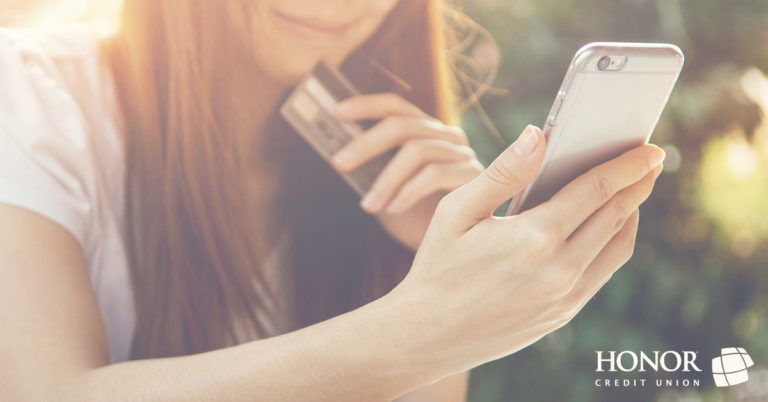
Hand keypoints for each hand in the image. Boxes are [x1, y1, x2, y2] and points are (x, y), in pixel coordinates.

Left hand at [331, 93, 483, 249]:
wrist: (448, 252)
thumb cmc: (414, 220)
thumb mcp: (385, 190)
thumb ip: (370, 169)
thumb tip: (339, 153)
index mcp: (425, 132)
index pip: (397, 106)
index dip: (367, 105)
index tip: (337, 112)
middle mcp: (446, 137)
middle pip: (403, 125)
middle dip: (366, 143)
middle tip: (338, 163)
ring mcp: (462, 154)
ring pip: (417, 151)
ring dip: (386, 180)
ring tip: (368, 206)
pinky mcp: (474, 176)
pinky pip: (435, 174)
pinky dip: (409, 191)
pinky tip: (394, 210)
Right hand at [388, 125, 664, 373]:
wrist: (429, 334)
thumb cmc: (437, 266)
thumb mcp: (456, 211)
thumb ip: (502, 172)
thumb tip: (537, 134)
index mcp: (534, 237)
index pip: (596, 189)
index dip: (627, 165)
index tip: (649, 148)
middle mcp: (559, 269)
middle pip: (615, 215)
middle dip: (638, 183)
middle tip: (653, 161)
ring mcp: (565, 296)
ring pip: (617, 246)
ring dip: (631, 214)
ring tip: (633, 191)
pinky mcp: (563, 314)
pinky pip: (603, 272)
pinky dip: (615, 244)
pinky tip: (607, 229)